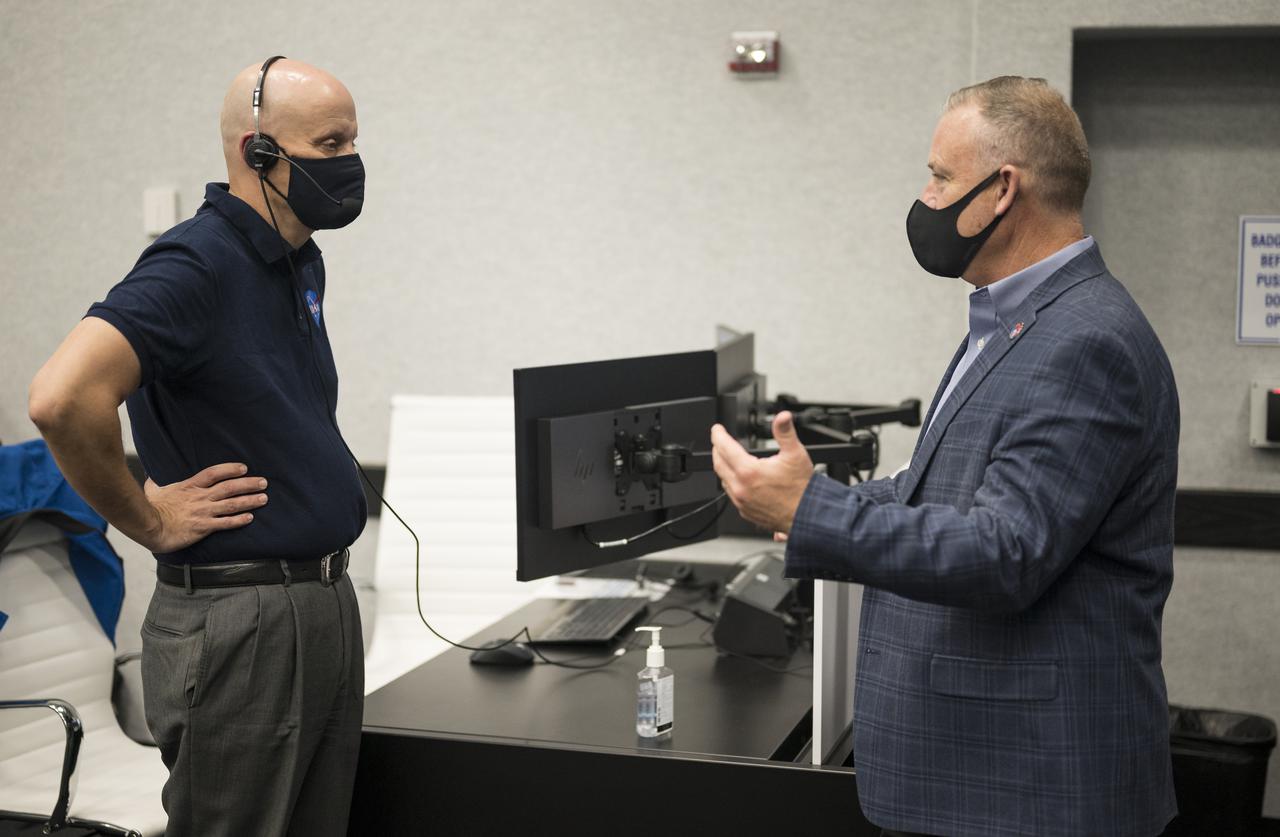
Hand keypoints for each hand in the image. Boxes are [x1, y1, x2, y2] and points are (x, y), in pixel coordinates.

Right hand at [140, 462, 267, 551]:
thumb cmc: (151, 509)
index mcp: (190, 486)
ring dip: (249, 501)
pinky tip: (250, 518)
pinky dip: (239, 520)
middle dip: (248, 484)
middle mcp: (200, 497)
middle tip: (263, 482)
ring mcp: (203, 512)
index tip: (244, 468)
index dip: (230, 469)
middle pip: (229, 487)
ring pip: (231, 504)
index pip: (214, 473)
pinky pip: (225, 523)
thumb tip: (150, 477)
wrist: (149, 527)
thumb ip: (155, 483)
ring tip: (263, 498)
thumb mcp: (153, 490)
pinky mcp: (203, 527)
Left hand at [710, 412, 813, 534]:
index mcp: (749, 471)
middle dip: (717, 449)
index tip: (717, 429)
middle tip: (720, 441)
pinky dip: (732, 483)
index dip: (718, 435)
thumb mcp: (795, 454)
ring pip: (723, 480)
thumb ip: (785, 432)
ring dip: (724, 467)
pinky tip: (740, 479)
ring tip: (729, 458)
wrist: (808, 515)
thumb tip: (782, 416)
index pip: (724, 448)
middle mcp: (741, 488)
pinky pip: (731, 495)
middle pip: (718, 464)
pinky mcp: (745, 511)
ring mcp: (741, 502)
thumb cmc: (801, 488)